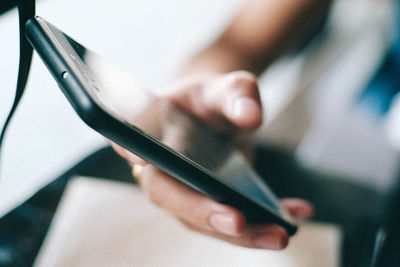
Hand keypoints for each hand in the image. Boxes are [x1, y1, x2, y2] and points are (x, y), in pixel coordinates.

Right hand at [112, 71, 312, 248]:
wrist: (216, 115)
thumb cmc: (211, 100)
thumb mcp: (225, 86)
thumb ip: (237, 93)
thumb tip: (250, 117)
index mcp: (155, 135)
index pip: (137, 147)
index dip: (136, 157)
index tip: (142, 160)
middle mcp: (164, 171)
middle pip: (176, 199)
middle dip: (206, 215)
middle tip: (241, 223)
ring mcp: (187, 192)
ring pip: (207, 222)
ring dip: (244, 234)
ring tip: (281, 233)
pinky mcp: (210, 203)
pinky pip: (234, 220)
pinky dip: (265, 220)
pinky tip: (296, 212)